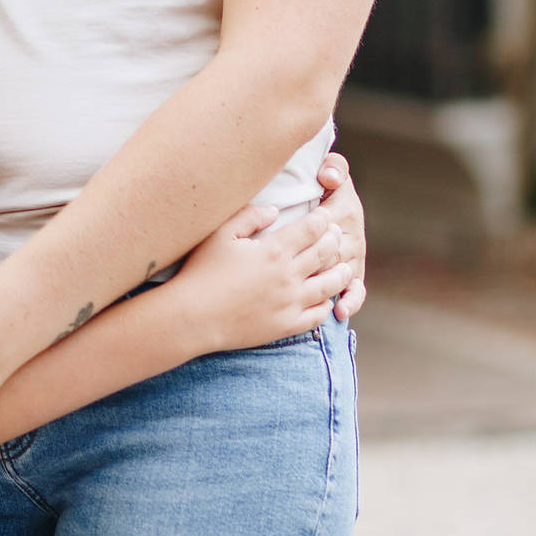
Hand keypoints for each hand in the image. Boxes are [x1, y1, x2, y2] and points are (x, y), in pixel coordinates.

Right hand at [168, 202, 358, 354]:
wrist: (191, 319)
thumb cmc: (201, 273)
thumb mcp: (219, 235)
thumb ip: (249, 216)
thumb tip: (275, 210)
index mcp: (274, 250)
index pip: (313, 228)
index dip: (323, 218)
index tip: (325, 215)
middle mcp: (288, 275)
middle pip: (326, 252)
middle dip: (335, 240)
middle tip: (336, 236)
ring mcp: (290, 303)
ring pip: (330, 283)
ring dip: (341, 272)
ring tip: (343, 266)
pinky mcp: (286, 325)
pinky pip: (318, 314)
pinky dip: (327, 303)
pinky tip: (325, 298)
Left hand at [314, 151, 365, 318]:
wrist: (328, 207)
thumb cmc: (323, 189)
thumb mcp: (330, 174)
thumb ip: (333, 168)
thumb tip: (328, 176)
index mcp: (344, 209)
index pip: (328, 222)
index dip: (314, 230)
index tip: (299, 235)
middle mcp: (352, 235)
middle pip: (332, 252)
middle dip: (316, 263)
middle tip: (295, 273)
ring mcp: (354, 258)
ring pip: (340, 273)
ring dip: (329, 285)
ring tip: (316, 297)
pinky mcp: (353, 277)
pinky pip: (356, 291)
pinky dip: (350, 301)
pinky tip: (340, 311)